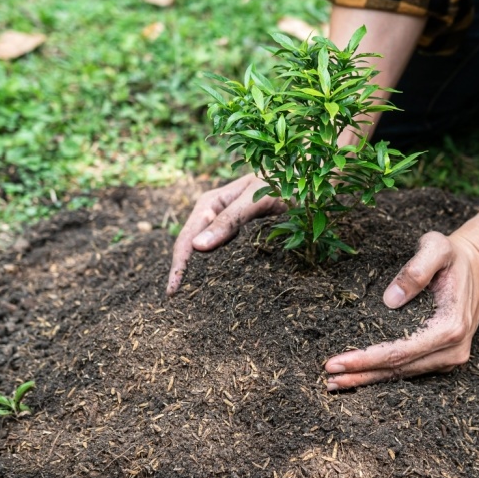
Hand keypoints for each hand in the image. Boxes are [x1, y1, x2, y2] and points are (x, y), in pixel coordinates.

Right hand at [167, 174, 285, 294]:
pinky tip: (222, 284)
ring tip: (193, 297)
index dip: (178, 265)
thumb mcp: (257, 199)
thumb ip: (230, 220)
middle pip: (193, 247)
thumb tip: (198, 247)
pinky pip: (226, 252)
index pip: (186, 239)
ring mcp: (227, 224)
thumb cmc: (282, 181)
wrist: (306, 176)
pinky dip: (221, 268)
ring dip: (201, 272)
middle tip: (178, 301)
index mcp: (210, 203)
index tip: (172, 292)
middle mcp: (214, 214)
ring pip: (208, 252)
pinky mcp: (243, 233)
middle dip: (184, 271)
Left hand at [322, 229, 478, 389]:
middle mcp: (454, 349)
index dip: (366, 359)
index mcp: (451, 326)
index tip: (336, 362)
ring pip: (404, 374)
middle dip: (362, 374)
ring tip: (337, 382)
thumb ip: (415, 270)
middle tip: (328, 379)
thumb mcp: (436, 248)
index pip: (400, 351)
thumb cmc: (453, 256)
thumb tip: (389, 300)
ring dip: (369, 379)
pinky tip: (362, 375)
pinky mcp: (446, 358)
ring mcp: (452, 357)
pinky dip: (385, 374)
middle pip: (399, 369)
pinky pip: (411, 370)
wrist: (477, 266)